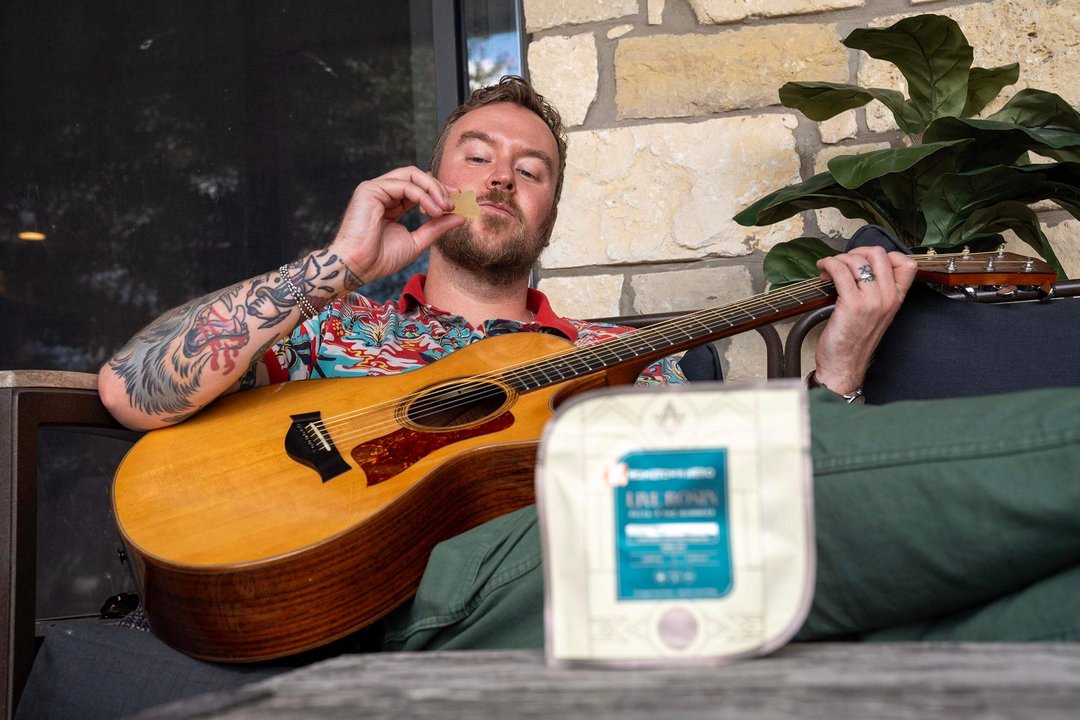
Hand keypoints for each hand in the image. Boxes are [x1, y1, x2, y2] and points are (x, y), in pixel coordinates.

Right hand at [327, 166, 466, 282]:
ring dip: (434, 190)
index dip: (439, 191)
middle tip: (454, 203)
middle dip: (439, 187)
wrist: (358, 267)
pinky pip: (404, 185)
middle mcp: (383, 193)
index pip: (419, 188)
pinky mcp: (370, 190)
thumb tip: (461, 217)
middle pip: (417, 176)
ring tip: (446, 208)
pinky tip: (433, 210)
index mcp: (391, 203)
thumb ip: (436, 227)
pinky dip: (423, 195)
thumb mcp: (417, 241)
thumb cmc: (380, 259)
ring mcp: (375, 189)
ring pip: (412, 175)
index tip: (458, 201)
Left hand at [813, 246, 917, 394]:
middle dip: (856, 252)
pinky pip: (840, 271)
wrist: (844, 366)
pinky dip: (828, 264)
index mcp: (896, 299)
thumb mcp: (876, 314)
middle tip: (843, 262)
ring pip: (857, 260)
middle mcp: (888, 298)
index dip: (885, 254)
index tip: (864, 260)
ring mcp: (871, 301)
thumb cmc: (854, 341)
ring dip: (838, 259)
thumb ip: (876, 291)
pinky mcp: (852, 304)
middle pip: (879, 254)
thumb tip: (859, 266)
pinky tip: (823, 270)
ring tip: (829, 270)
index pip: (907, 264)